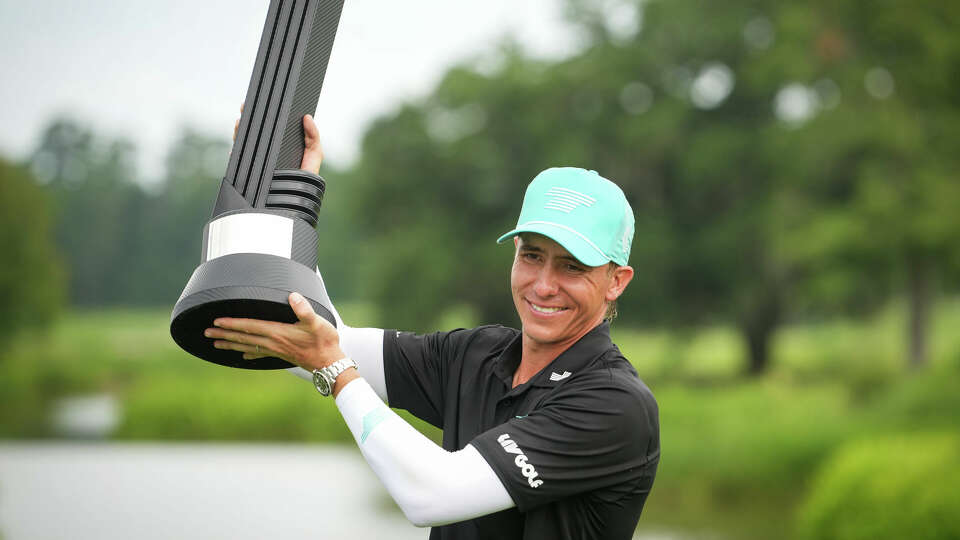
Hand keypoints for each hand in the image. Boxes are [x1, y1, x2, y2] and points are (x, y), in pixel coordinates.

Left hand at [204, 292, 343, 371]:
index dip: (232, 324)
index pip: (249, 326)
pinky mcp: (281, 355)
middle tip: (206, 333)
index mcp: (277, 332)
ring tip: (215, 344)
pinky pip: (260, 354)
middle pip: (243, 338)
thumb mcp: (316, 322)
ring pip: (247, 346)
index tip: (216, 322)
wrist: (329, 363)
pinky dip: (248, 353)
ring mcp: (275, 350)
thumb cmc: (324, 342)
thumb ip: (304, 310)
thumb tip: (293, 296)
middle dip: (224, 335)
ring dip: (230, 344)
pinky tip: (242, 356)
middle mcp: (272, 342)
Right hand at [233, 103, 322, 174]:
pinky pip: (239, 159)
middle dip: (249, 119)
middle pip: (255, 132)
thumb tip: (308, 117)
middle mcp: (267, 151)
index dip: (265, 114)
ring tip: (240, 121)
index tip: (261, 101)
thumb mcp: (315, 155)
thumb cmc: (306, 178)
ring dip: (239, 131)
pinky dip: (234, 151)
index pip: (271, 126)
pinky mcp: (250, 171)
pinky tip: (234, 145)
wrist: (295, 201)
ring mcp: (257, 161)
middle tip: (246, 106)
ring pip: (244, 143)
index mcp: (281, 145)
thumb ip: (313, 137)